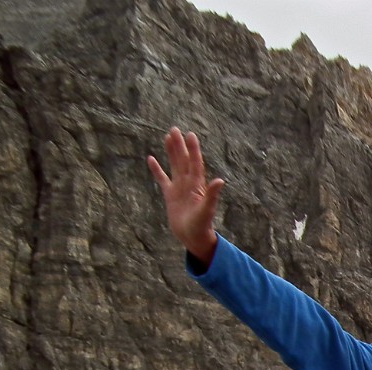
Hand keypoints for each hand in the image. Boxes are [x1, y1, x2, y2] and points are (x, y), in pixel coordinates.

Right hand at [146, 127, 223, 263]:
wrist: (193, 237)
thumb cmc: (201, 225)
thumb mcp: (206, 210)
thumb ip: (212, 195)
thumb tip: (220, 181)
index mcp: (197, 185)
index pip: (194, 163)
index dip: (193, 149)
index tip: (190, 134)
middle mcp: (188, 184)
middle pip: (183, 161)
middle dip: (179, 146)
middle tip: (174, 129)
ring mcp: (179, 188)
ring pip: (174, 166)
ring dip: (171, 152)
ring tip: (167, 137)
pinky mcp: (170, 195)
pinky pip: (162, 179)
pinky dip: (157, 170)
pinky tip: (151, 158)